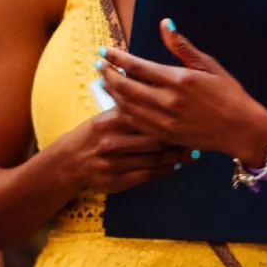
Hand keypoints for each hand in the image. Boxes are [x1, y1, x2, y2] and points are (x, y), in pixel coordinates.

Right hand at [50, 108, 187, 194]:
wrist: (70, 160)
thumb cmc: (95, 133)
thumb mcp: (107, 115)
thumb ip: (128, 105)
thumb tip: (151, 86)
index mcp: (111, 121)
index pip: (146, 117)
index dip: (169, 117)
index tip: (188, 116)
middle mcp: (111, 142)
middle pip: (153, 140)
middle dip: (176, 139)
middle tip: (196, 137)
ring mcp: (113, 163)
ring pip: (152, 160)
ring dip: (175, 157)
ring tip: (192, 153)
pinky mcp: (116, 180)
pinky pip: (146, 176)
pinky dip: (163, 171)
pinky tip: (175, 166)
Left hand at [101, 22, 266, 162]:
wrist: (241, 128)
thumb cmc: (228, 93)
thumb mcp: (208, 65)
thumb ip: (181, 46)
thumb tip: (165, 24)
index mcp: (178, 80)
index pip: (137, 66)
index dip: (116, 57)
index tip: (104, 50)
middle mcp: (168, 102)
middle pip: (125, 86)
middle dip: (107, 74)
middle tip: (99, 64)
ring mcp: (164, 121)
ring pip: (127, 106)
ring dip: (111, 92)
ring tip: (104, 80)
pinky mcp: (165, 135)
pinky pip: (136, 122)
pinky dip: (123, 110)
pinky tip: (119, 101)